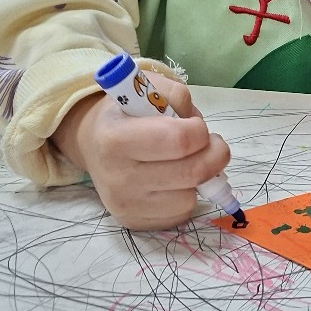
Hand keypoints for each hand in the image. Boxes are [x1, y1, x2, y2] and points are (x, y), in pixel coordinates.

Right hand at [51, 78, 231, 229]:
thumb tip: (195, 121)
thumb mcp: (146, 88)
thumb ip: (174, 95)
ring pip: (190, 198)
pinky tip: (174, 180)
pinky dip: (187, 195)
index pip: (178, 140)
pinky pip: (181, 214)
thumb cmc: (128, 113)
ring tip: (187, 161)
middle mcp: (116, 176)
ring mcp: (125, 204)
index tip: (196, 124)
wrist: (95, 144)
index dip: (199, 130)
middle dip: (215, 155)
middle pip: (191, 173)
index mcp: (115, 137)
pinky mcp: (134, 223)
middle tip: (212, 144)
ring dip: (201, 178)